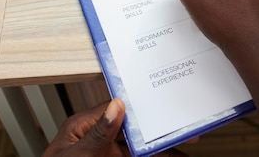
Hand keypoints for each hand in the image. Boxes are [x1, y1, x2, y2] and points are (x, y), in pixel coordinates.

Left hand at [43, 99, 187, 156]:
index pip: (115, 109)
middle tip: (179, 131)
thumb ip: (98, 132)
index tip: (158, 109)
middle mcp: (95, 138)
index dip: (139, 109)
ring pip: (136, 148)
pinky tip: (164, 156)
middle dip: (155, 129)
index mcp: (83, 126)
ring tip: (181, 148)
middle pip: (131, 129)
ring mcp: (104, 154)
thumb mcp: (78, 154)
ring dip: (158, 149)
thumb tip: (116, 106)